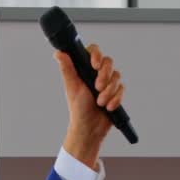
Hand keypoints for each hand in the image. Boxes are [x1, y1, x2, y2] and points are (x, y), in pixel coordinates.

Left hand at [56, 43, 124, 169]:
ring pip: (116, 76)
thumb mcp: (72, 87)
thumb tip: (58, 53)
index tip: (95, 65)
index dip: (97, 54)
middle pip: (108, 62)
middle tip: (97, 88)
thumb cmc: (78, 108)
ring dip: (109, 91)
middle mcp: (97, 73)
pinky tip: (108, 107)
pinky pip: (121, 89)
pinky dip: (115, 99)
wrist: (90, 128)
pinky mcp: (116, 92)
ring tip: (100, 102)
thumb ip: (67, 69)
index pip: (93, 51)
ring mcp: (108, 82)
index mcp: (85, 69)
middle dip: (105, 75)